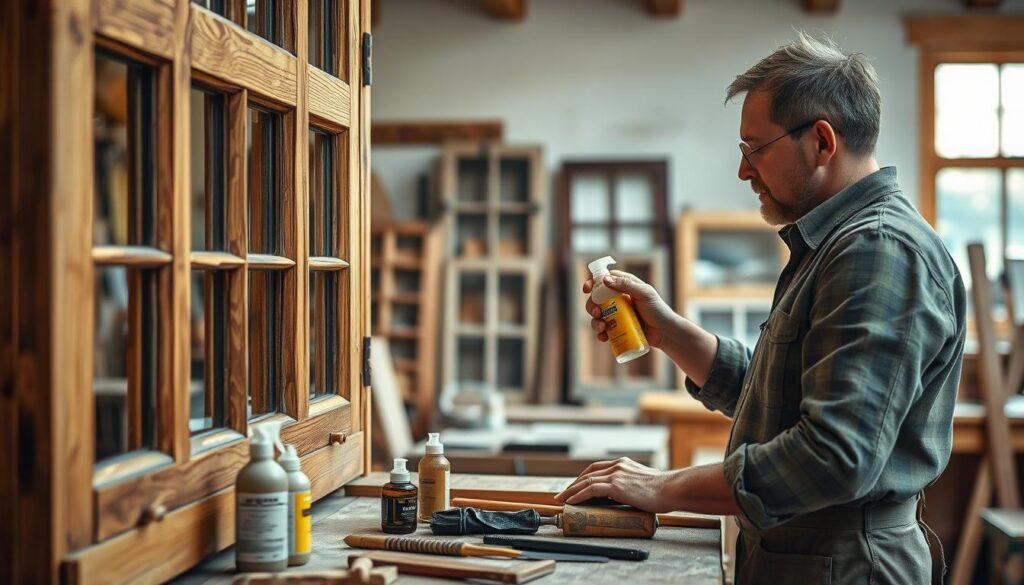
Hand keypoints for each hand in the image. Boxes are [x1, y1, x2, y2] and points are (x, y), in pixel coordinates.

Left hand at [553, 457, 673, 513]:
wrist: (671, 489)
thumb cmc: (663, 490)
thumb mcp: (645, 481)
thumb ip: (635, 484)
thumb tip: (633, 494)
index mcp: (623, 463)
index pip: (597, 468)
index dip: (583, 477)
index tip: (575, 486)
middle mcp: (617, 466)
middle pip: (588, 473)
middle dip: (573, 484)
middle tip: (563, 494)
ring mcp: (616, 474)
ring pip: (586, 481)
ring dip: (571, 491)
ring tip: (561, 499)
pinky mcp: (616, 486)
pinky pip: (590, 490)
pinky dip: (578, 495)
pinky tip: (571, 502)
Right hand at [584, 270, 677, 347]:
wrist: (665, 332)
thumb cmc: (658, 310)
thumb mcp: (644, 293)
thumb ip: (626, 284)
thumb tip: (605, 280)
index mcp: (624, 286)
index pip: (604, 280)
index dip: (592, 283)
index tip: (587, 289)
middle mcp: (617, 299)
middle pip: (596, 299)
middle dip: (591, 306)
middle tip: (596, 312)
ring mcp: (616, 315)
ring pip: (597, 316)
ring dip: (594, 322)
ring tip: (602, 327)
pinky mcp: (617, 329)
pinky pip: (603, 331)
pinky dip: (600, 334)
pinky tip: (603, 337)